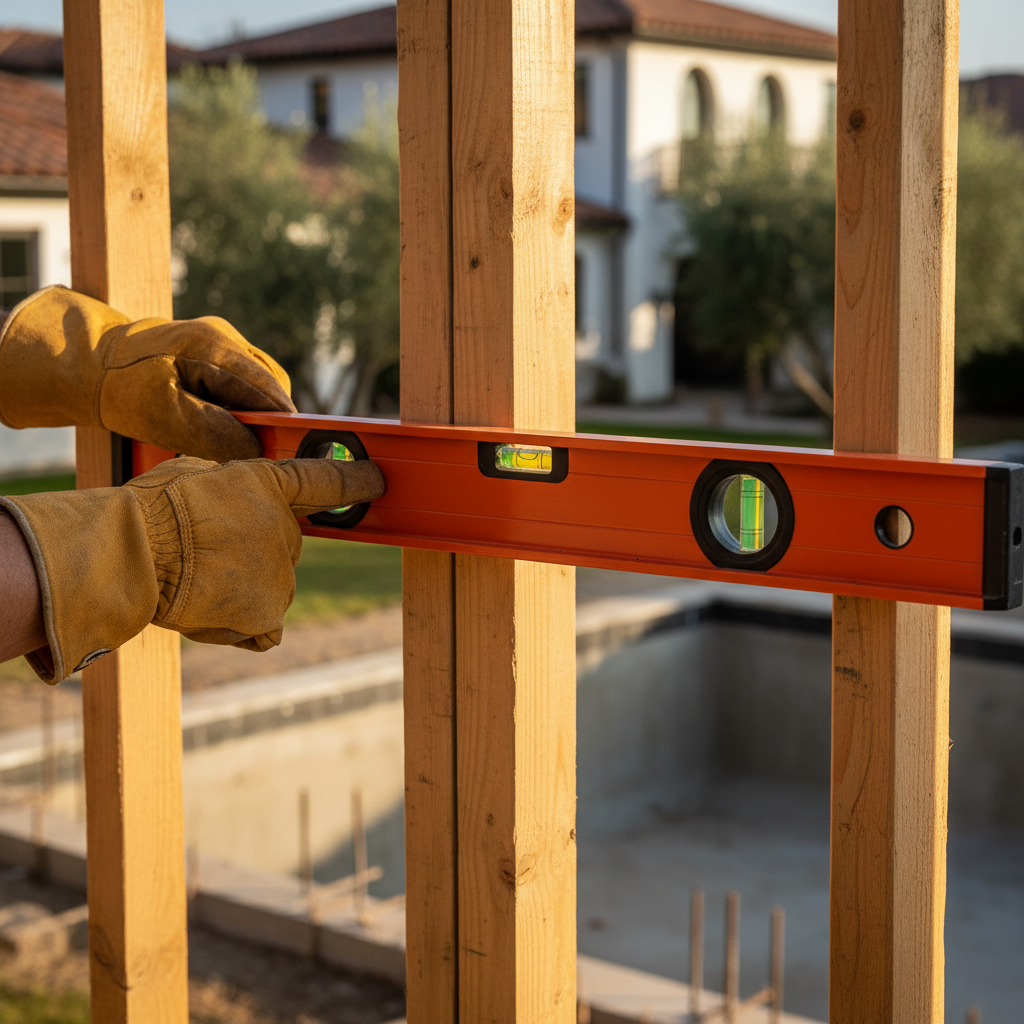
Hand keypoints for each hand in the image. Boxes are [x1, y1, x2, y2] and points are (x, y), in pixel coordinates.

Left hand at [0, 287, 294, 461]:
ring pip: (258, 388)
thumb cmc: (120, 387)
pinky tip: (220, 427)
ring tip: (232, 441)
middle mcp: (224, 339)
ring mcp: (220, 345)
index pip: (269, 388)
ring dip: (253, 417)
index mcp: (214, 346)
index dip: (287, 422)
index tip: (300, 450)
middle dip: (270, 422)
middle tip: (260, 453)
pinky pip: (242, 387)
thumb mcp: (164, 416)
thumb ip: (213, 433)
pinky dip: (238, 410)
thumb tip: (256, 451)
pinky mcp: (214, 357)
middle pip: (270, 388)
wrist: (87, 365)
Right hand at [0, 455, 384, 682]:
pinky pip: (260, 627)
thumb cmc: (151, 510)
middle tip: (204, 553)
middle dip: (250, 550)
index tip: (379, 480)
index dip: (355, 480)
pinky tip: (206, 611)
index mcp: (268, 485)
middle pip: (281, 544)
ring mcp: (282, 574)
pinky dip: (239, 625)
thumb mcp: (193, 475)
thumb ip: (226, 487)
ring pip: (268, 587)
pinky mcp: (268, 613)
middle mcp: (286, 529)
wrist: (137, 552)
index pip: (325, 481)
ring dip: (239, 588)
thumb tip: (228, 495)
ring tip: (194, 581)